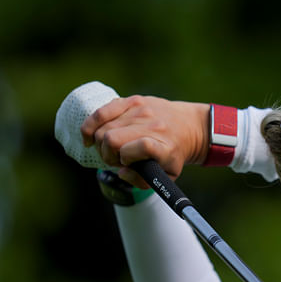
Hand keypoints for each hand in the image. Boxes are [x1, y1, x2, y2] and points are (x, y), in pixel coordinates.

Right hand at [81, 95, 208, 187]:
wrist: (190, 126)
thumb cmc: (174, 154)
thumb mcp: (168, 175)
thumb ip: (143, 181)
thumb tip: (121, 171)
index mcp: (165, 146)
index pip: (141, 146)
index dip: (126, 159)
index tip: (128, 164)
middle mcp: (154, 126)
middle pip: (111, 139)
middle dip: (107, 155)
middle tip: (116, 159)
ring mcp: (142, 111)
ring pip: (103, 129)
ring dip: (101, 144)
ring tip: (113, 149)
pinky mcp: (133, 101)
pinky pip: (101, 112)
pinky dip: (90, 127)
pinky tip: (90, 137)